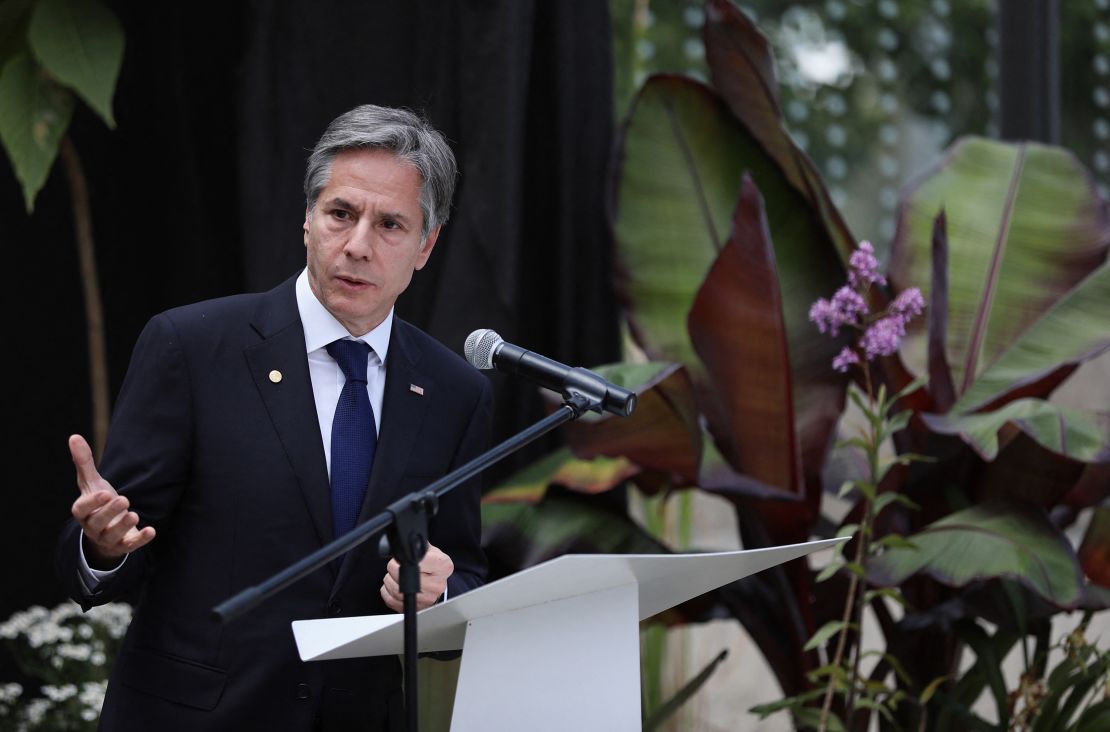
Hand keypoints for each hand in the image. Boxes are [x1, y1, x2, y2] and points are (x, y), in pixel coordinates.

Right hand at [69, 434, 155, 567]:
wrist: (105, 529)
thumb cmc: (97, 503)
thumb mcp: (91, 483)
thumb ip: (84, 462)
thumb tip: (74, 436)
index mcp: (83, 511)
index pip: (82, 509)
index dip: (92, 502)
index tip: (104, 492)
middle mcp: (92, 527)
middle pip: (97, 522)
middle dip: (110, 512)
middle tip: (123, 500)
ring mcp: (107, 538)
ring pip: (112, 536)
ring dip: (122, 526)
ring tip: (134, 514)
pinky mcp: (123, 545)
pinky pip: (130, 546)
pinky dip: (140, 539)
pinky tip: (151, 530)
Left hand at [380, 543, 452, 611]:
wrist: (439, 583)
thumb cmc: (434, 565)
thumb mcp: (431, 550)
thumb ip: (418, 545)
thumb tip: (402, 543)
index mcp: (443, 566)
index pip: (415, 562)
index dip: (402, 560)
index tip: (402, 558)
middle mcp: (437, 585)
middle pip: (403, 577)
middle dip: (394, 569)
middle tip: (397, 566)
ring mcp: (427, 600)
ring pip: (395, 590)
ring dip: (390, 580)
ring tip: (397, 576)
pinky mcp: (415, 609)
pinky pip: (391, 600)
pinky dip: (388, 592)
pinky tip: (395, 586)